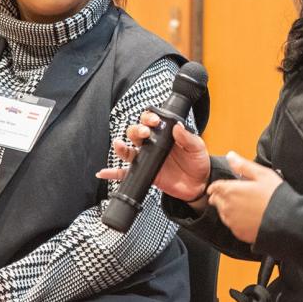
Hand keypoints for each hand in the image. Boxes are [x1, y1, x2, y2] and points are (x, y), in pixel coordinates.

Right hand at [96, 111, 210, 201]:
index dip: (149, 118)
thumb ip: (187, 138)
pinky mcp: (145, 174)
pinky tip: (104, 172)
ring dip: (121, 147)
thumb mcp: (197, 147)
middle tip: (144, 133)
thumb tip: (177, 127)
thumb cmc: (197, 161)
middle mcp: (152, 144)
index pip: (151, 121)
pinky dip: (113, 173)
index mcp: (164, 134)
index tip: (155, 121)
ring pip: (128, 151)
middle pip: (135, 133)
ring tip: (119, 145)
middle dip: (136, 130)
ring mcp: (147, 159)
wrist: (199, 183)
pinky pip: (126, 173)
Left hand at [208, 151, 281, 243]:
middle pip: (216, 200)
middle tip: (231, 195)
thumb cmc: (274, 196)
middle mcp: (227, 207)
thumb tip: (231, 156)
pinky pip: (232, 225)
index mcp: (231, 191)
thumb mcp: (261, 174)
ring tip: (242, 205)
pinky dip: (236, 221)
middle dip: (220, 197)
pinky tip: (247, 217)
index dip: (216, 186)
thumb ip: (243, 165)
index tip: (218, 187)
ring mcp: (232, 222)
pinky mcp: (238, 233)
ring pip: (223, 213)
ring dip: (227, 208)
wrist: (285, 221)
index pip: (214, 187)